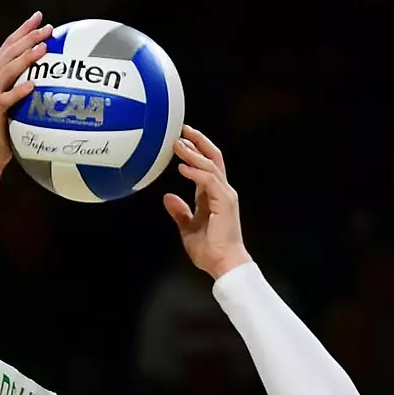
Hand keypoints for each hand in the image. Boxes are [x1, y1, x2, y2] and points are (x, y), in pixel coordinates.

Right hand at [0, 12, 51, 171]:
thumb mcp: (15, 105)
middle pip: (9, 52)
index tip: (40, 16)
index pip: (9, 46)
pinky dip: (19, 90)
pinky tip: (33, 84)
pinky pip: (7, 98)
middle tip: (48, 28)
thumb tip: (54, 79)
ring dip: (26, 58)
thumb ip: (26, 89)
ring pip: (7, 70)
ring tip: (43, 48)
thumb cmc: (5, 131)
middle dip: (29, 37)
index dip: (24, 29)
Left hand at [163, 126, 252, 280]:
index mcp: (214, 196)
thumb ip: (180, 212)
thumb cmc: (210, 250)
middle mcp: (222, 191)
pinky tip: (182, 167)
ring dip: (193, 153)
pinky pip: (208, 180)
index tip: (182, 139)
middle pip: (213, 158)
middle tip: (182, 130)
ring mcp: (225, 195)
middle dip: (199, 142)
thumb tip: (168, 197)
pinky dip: (195, 172)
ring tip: (177, 144)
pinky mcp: (224, 202)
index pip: (207, 165)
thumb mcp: (188, 228)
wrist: (224, 264)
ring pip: (210, 165)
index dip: (196, 151)